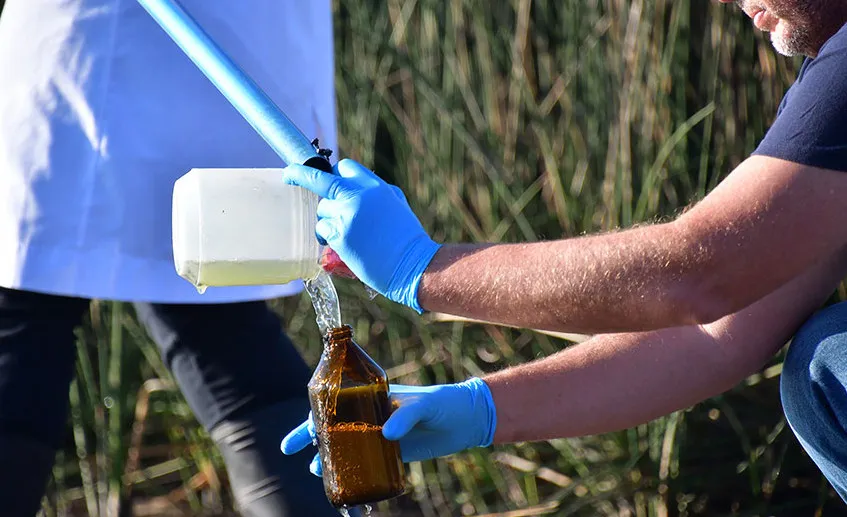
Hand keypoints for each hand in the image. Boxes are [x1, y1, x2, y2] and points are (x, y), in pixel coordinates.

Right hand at [280, 378, 496, 475]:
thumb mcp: (424, 404)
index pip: (336, 402)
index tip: (301, 423)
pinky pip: (367, 463)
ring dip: (330, 457)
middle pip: (333, 425)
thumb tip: (386, 434)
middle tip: (292, 451)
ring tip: (316, 470)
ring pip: (346, 446)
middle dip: (311, 437)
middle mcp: (371, 415)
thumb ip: (406, 415)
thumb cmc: (442, 402)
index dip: (315, 413)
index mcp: (372, 397)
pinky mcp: (393, 452)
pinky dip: (353, 472)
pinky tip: (344, 484)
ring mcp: (380, 434)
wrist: (466, 419)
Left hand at [282, 159, 440, 312]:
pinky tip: (342, 245)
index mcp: (376, 187)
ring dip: (327, 220)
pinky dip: (328, 237)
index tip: (322, 174)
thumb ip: (374, 194)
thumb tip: (353, 189)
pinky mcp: (340, 235)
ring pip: (322, 209)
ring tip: (345, 235)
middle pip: (321, 180)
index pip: (345, 167)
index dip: (333, 172)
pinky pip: (322, 229)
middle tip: (288, 174)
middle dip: (301, 175)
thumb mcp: (396, 205)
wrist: (414, 265)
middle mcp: (359, 196)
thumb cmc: (407, 239)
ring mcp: (347, 214)